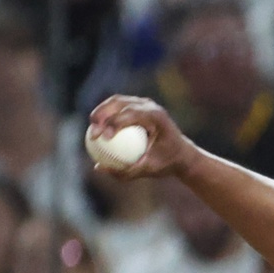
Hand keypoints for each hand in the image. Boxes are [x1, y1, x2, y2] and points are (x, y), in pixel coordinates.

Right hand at [85, 95, 201, 180]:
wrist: (181, 153)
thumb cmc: (167, 163)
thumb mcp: (149, 170)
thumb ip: (126, 171)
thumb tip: (99, 168)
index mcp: (157, 117)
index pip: (130, 114)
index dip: (113, 123)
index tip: (103, 138)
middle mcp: (150, 106)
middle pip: (119, 102)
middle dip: (102, 114)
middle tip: (93, 131)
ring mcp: (144, 103)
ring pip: (116, 101)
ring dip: (101, 111)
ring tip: (91, 127)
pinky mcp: (138, 105)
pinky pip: (118, 107)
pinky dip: (106, 114)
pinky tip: (97, 127)